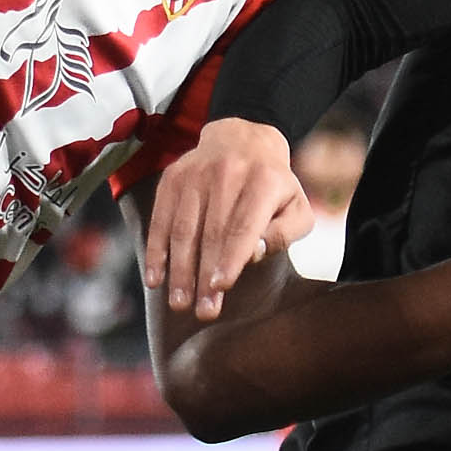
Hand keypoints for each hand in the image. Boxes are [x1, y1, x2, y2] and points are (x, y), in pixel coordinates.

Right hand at [143, 117, 314, 318]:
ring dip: (180, 269)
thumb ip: (283, 234)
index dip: (231, 258)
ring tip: (180, 302)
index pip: (244, 226)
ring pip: (184, 228)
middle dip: (205, 275)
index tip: (220, 287)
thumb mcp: (296, 207)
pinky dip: (156, 251)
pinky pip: (161, 219)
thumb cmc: (273, 187)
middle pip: (212, 232)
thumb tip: (253, 253)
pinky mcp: (173, 178)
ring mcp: (196, 174)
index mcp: (264, 181)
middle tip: (203, 311)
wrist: (242, 139)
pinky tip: (154, 278)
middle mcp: (228, 172)